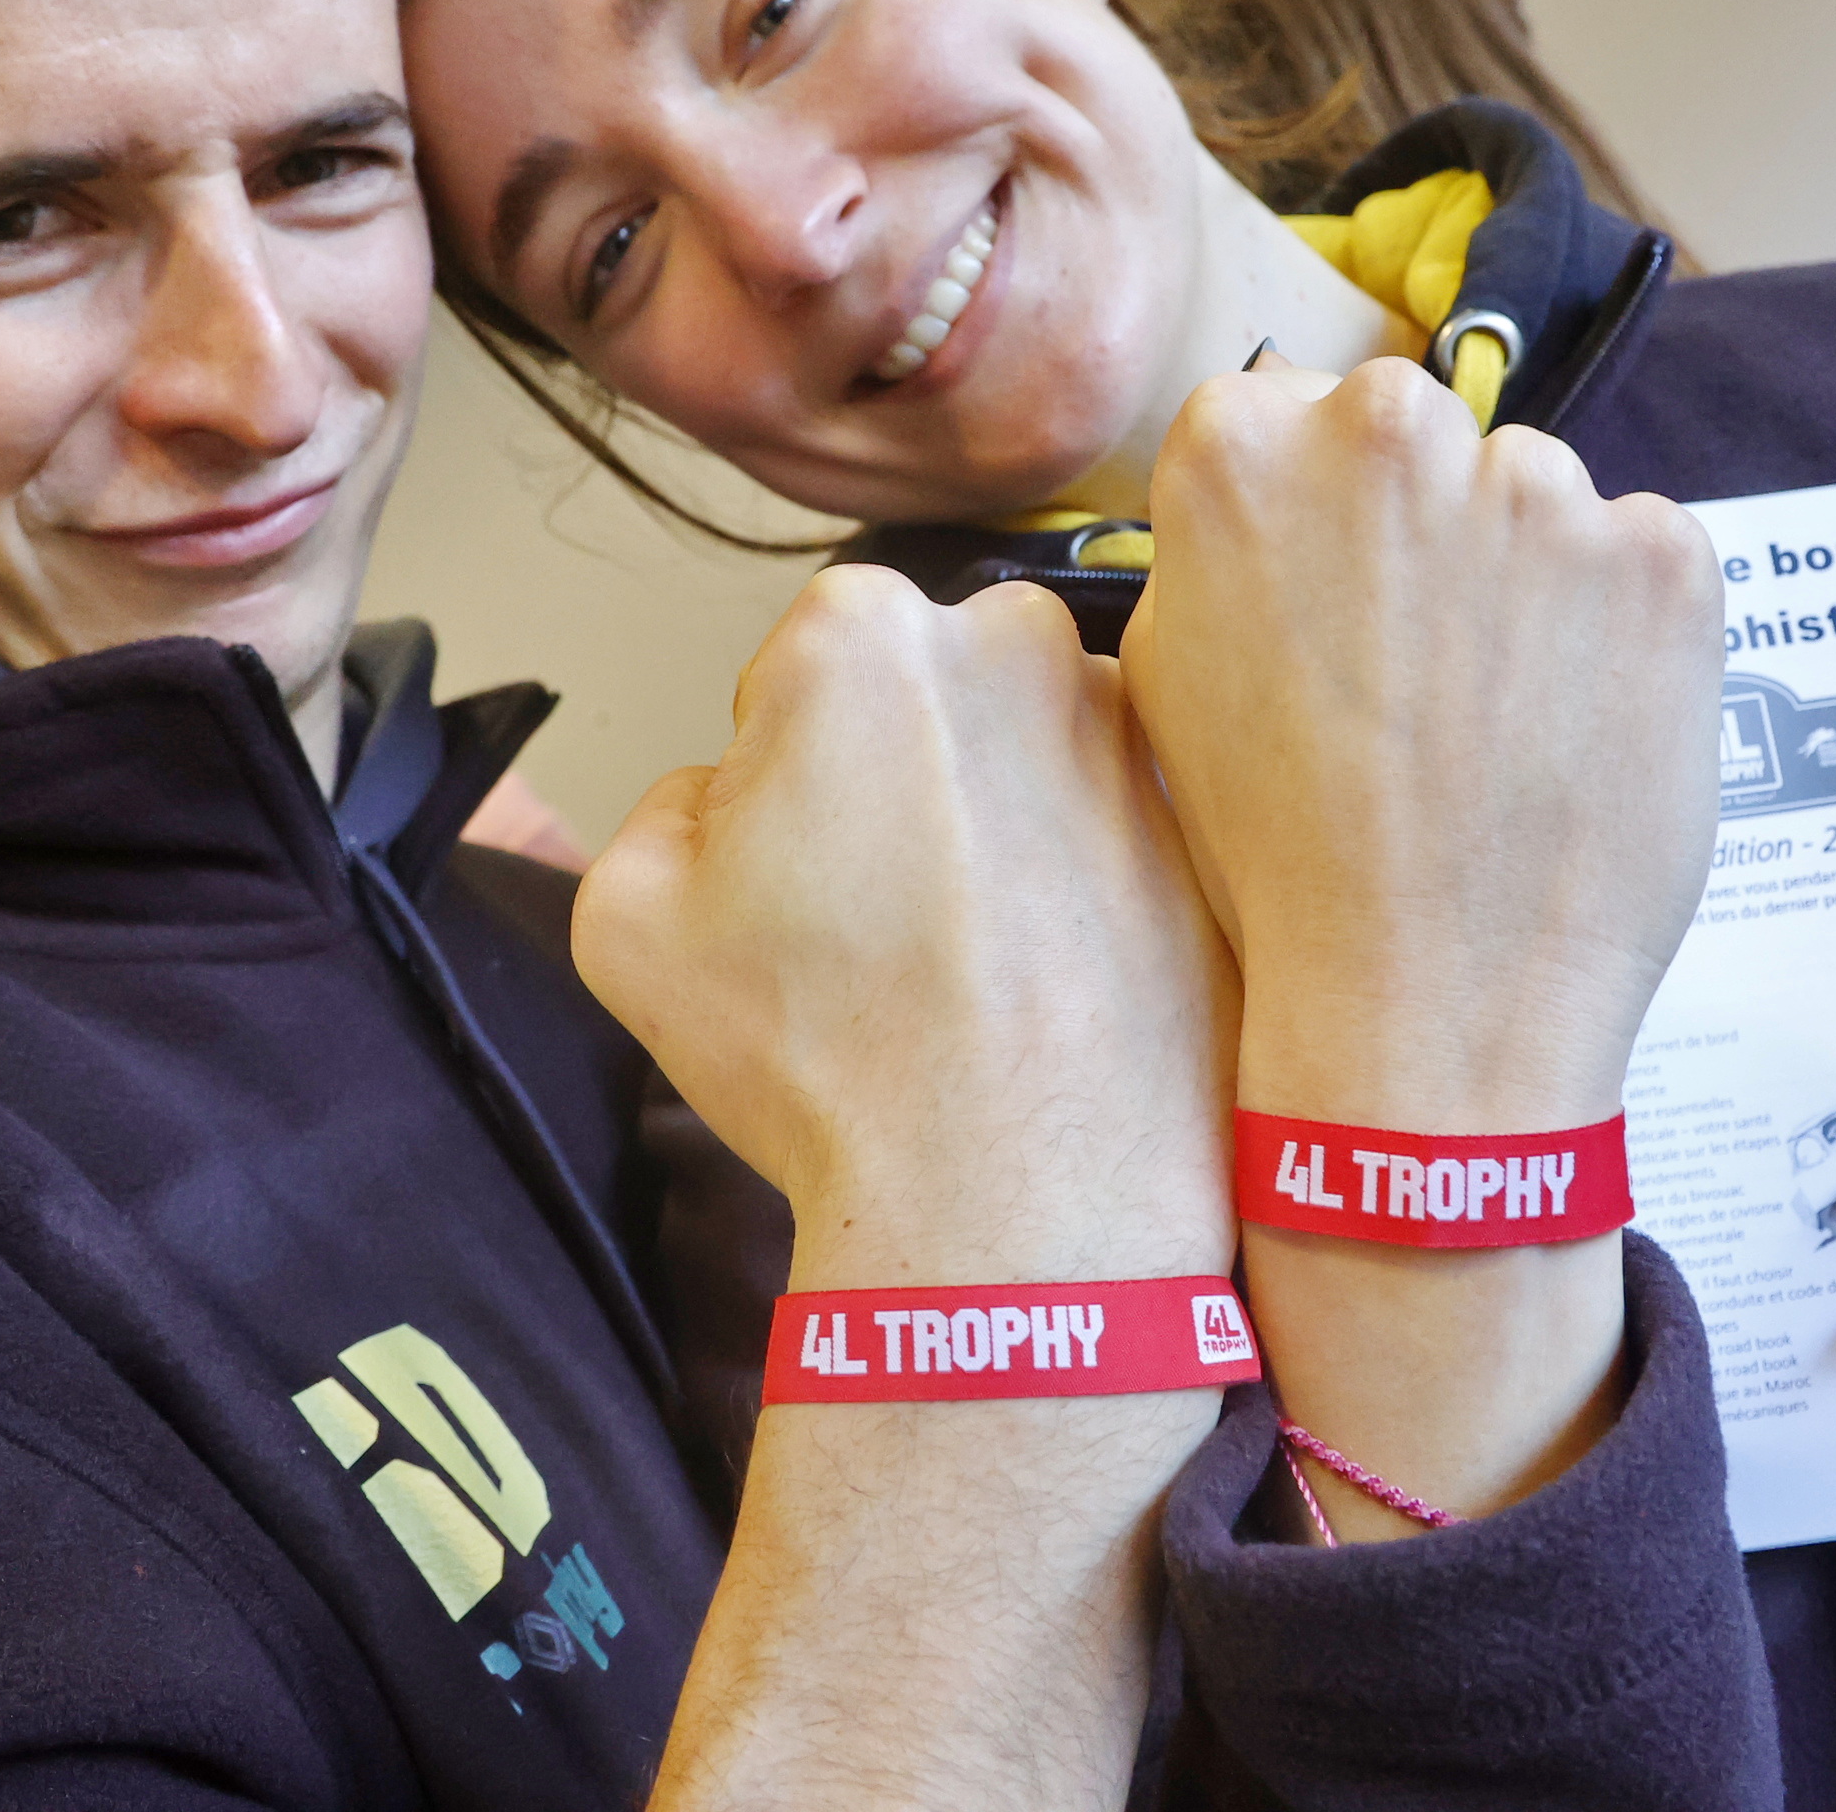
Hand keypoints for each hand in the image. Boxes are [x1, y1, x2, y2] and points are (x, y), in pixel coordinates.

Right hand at [574, 565, 1236, 1289]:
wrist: (1017, 1199)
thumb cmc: (830, 1060)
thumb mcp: (628, 922)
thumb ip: (659, 808)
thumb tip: (723, 797)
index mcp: (866, 635)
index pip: (796, 671)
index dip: (780, 778)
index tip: (801, 872)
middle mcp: (1019, 647)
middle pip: (925, 696)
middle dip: (897, 779)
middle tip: (885, 921)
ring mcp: (1134, 735)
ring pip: (1028, 757)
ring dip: (1000, 827)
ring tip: (973, 965)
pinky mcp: (1207, 825)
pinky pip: (1120, 830)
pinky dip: (1088, 884)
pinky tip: (1050, 982)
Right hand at [1120, 356, 1720, 1128]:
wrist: (1428, 1002)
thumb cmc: (1276, 858)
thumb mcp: (1167, 678)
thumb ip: (1217, 546)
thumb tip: (1274, 496)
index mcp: (1242, 442)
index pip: (1289, 411)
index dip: (1315, 515)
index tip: (1332, 597)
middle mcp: (1389, 430)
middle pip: (1416, 437)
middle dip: (1421, 524)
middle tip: (1418, 670)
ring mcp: (1539, 486)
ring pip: (1534, 496)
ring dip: (1526, 578)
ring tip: (1499, 723)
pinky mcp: (1663, 553)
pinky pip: (1640, 558)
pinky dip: (1621, 631)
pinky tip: (1574, 733)